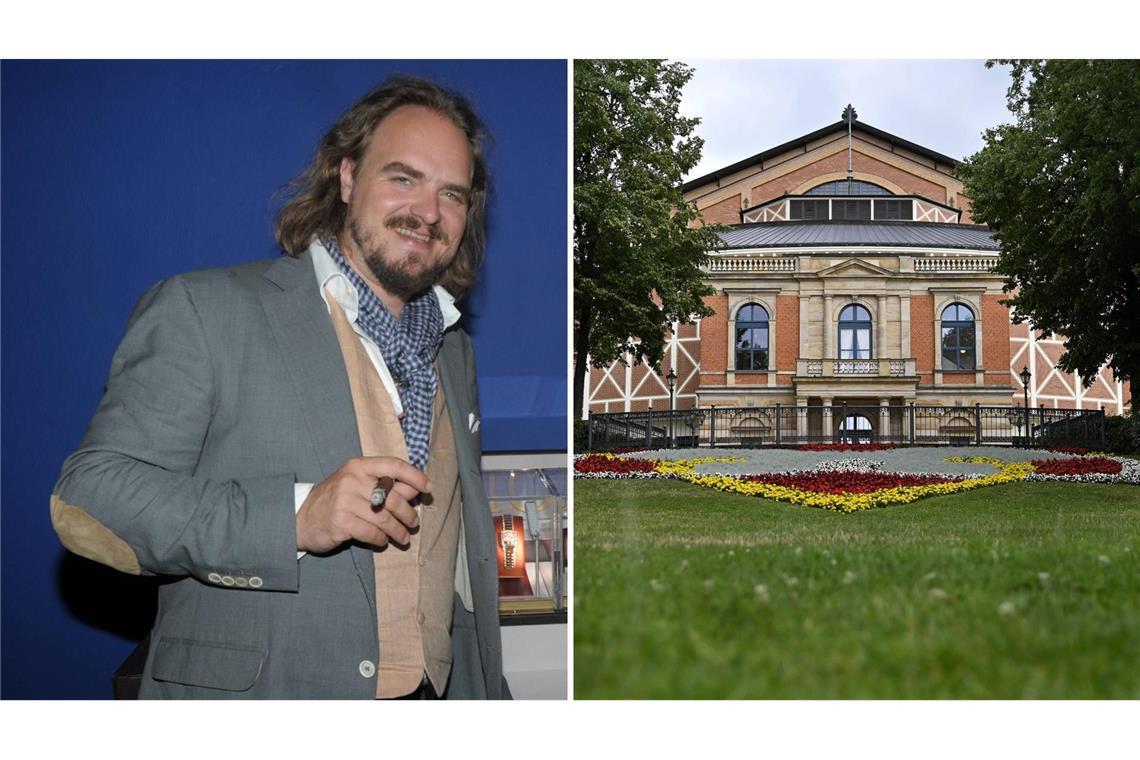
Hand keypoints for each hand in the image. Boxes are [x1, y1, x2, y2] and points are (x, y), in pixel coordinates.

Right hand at [296, 456, 430, 552]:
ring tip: (403, 537)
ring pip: (385, 518)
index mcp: (359, 466)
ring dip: (398, 531)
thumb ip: (384, 485)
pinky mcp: (340, 522)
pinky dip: (381, 539)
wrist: (300, 517)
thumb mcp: (356, 484)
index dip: (415, 476)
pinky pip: (372, 533)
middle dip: (409, 514)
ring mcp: (345, 501)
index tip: (428, 488)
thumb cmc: (335, 500)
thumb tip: (415, 489)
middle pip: (393, 497)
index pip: (394, 466)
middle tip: (413, 523)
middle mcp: (352, 480)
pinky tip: (382, 541)